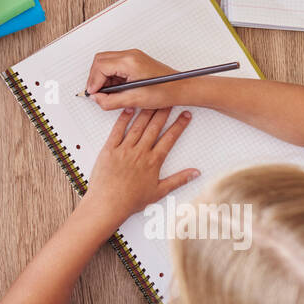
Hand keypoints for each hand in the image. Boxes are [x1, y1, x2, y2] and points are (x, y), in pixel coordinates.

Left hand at [78, 107, 197, 225]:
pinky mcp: (109, 149)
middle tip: (170, 100)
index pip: (170, 139)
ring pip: (138, 126)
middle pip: (155, 127)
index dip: (179, 125)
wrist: (108, 204)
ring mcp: (124, 149)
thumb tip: (195, 173)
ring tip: (152, 99)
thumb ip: (178, 180)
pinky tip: (128, 108)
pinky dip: (123, 119)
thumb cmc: (131, 201)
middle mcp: (140, 152)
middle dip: (164, 112)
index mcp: (153, 161)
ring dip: (146, 111)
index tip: (186, 115)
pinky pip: (117, 130)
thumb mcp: (159, 192)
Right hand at [86, 49, 183, 110]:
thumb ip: (111, 101)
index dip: (93, 81)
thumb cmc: (165, 92)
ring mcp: (132, 56)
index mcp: (130, 62)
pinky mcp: (134, 60)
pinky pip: (114, 64)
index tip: (93, 93)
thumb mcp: (135, 100)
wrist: (181, 87)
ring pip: (106, 61)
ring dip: (102, 76)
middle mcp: (130, 55)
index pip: (100, 66)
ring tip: (108, 92)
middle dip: (95, 77)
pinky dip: (110, 75)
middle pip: (100, 60)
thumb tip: (97, 99)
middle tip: (97, 92)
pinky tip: (116, 88)